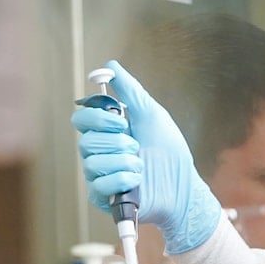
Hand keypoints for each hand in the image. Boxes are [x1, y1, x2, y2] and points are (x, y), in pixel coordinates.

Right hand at [71, 60, 222, 253]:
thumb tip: (111, 65)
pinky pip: (98, 186)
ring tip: (141, 166)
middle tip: (137, 147)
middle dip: (117, 142)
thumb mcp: (151, 115)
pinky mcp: (104, 198)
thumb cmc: (170, 152)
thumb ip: (130, 91)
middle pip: (85, 141)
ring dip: (123, 162)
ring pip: (92, 163)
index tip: (122, 122)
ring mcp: (100, 176)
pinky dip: (122, 180)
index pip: (81, 119)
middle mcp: (100, 152)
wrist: (184, 186)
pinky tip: (137, 180)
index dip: (98, 119)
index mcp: (107, 132)